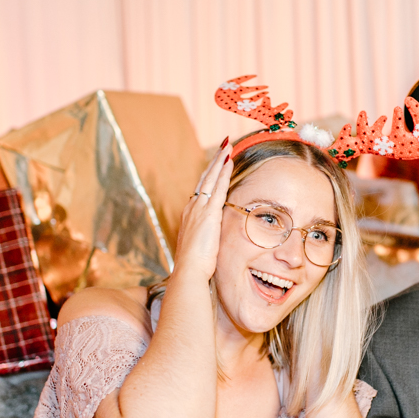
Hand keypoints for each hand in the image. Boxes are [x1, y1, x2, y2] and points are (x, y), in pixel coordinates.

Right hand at [173, 138, 232, 283]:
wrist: (189, 271)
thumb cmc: (194, 265)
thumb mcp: (200, 246)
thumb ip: (206, 237)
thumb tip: (212, 239)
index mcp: (190, 214)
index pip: (201, 189)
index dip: (210, 175)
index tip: (217, 164)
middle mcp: (192, 207)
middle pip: (205, 179)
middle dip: (214, 162)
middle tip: (223, 146)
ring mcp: (199, 208)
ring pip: (211, 178)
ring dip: (219, 161)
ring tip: (227, 146)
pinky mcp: (208, 212)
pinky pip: (218, 187)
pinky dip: (223, 172)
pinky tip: (229, 161)